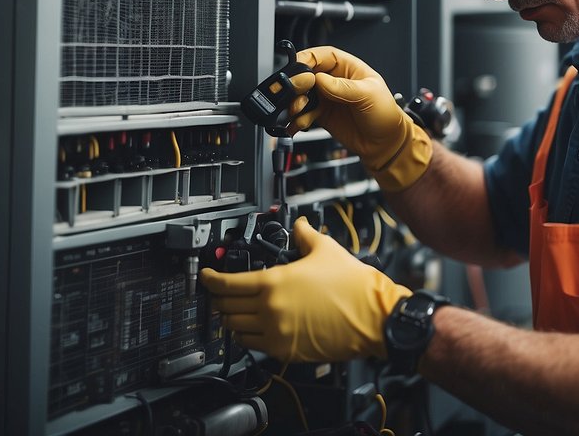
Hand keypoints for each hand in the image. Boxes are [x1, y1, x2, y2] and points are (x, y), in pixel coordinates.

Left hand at [200, 217, 410, 362]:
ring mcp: (277, 334)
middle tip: (219, 292)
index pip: (227, 284)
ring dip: (230, 319)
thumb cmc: (351, 285)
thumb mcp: (325, 249)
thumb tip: (300, 226)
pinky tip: (252, 328)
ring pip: (236, 329)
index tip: (206, 277)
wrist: (373, 316)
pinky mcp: (286, 351)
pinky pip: (253, 346)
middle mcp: (270, 310)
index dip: (211, 280)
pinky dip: (247, 336)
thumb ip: (305, 236)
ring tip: (233, 311)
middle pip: (227, 307)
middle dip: (219, 299)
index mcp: (274, 283)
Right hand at [285, 46, 432, 191]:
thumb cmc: (385, 115)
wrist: (385, 144)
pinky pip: (303, 113)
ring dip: (295, 102)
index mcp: (348, 68)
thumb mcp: (368, 95)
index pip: (322, 56)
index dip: (307, 59)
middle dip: (297, 83)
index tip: (297, 69)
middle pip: (307, 74)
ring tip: (298, 111)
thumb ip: (343, 87)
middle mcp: (334, 81)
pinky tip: (298, 123)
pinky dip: (297, 118)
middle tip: (296, 93)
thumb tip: (319, 79)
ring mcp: (326, 98)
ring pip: (302, 94)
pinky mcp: (321, 115)